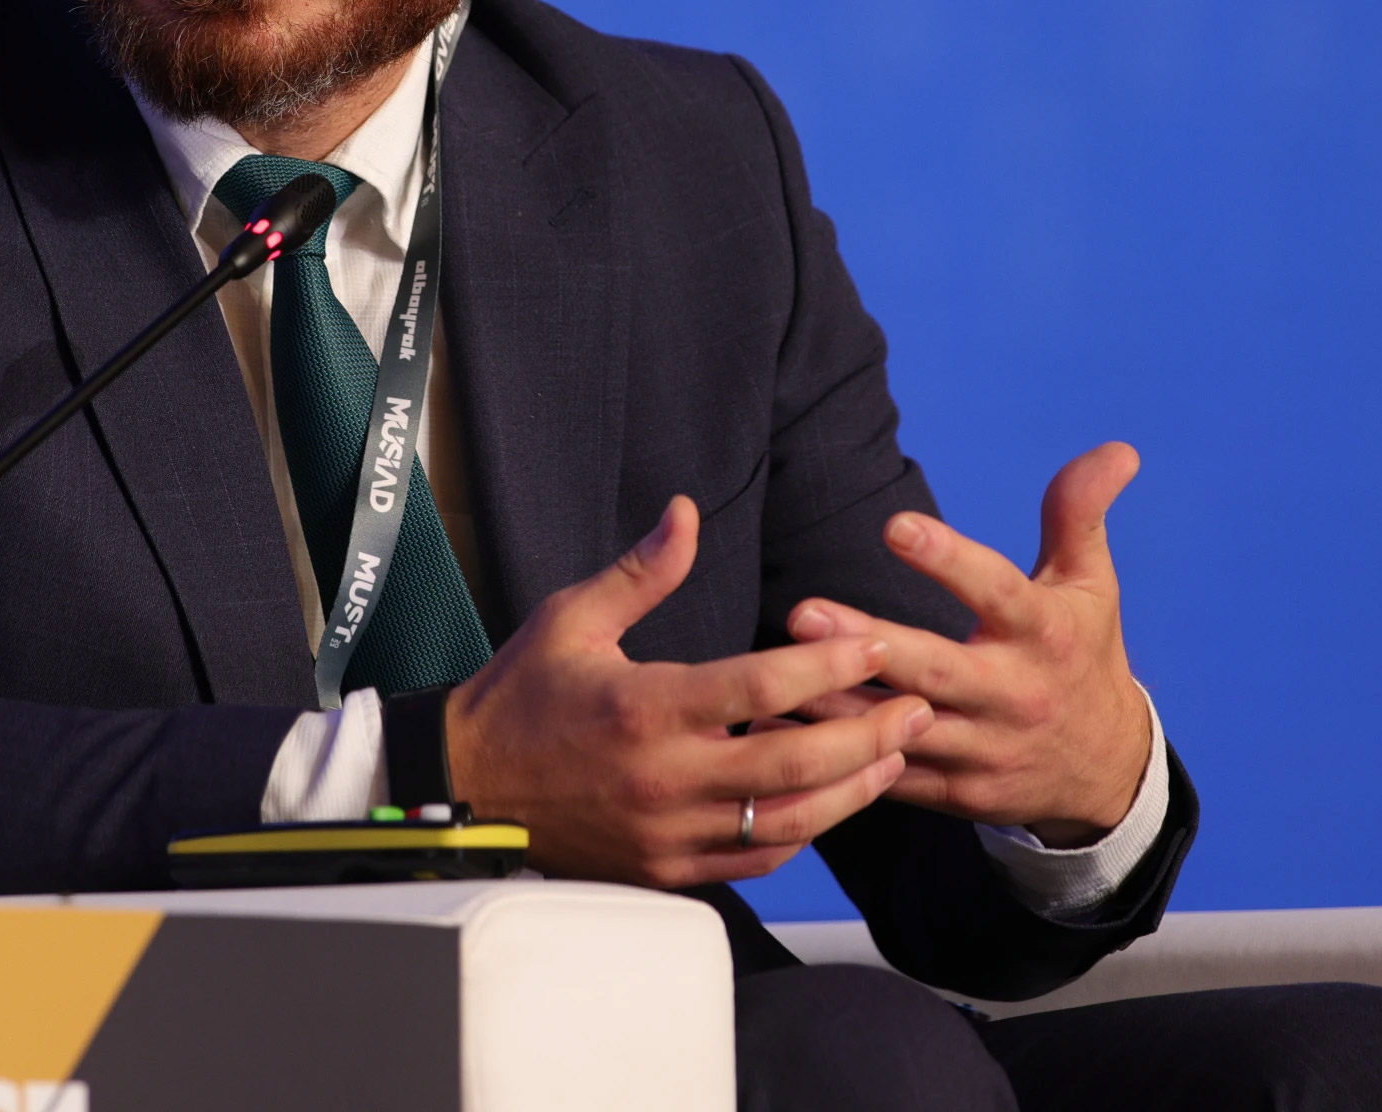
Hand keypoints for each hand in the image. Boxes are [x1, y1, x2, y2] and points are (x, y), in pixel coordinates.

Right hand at [443, 497, 938, 887]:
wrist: (464, 790)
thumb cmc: (519, 697)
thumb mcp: (571, 618)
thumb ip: (642, 571)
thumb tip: (687, 512)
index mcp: (645, 707)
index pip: (760, 685)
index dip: (828, 666)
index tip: (875, 645)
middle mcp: (663, 777)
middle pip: (793, 762)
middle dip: (868, 735)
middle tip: (918, 708)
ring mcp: (666, 833)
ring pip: (786, 821)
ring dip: (852, 791)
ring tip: (895, 757)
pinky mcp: (664, 870)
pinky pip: (753, 861)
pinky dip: (801, 833)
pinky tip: (832, 803)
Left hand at [787, 443, 1156, 844]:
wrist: (1106, 770)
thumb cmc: (1083, 654)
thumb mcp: (1091, 584)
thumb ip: (1079, 514)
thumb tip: (1117, 448)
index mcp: (1043, 634)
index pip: (995, 591)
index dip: (948, 560)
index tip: (894, 525)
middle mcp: (1014, 694)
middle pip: (935, 670)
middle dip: (869, 644)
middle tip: (803, 613)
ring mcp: (984, 750)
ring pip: (902, 727)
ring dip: (837, 705)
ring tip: (773, 675)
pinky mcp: (957, 793)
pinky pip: (891, 776)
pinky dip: (839, 758)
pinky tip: (784, 729)